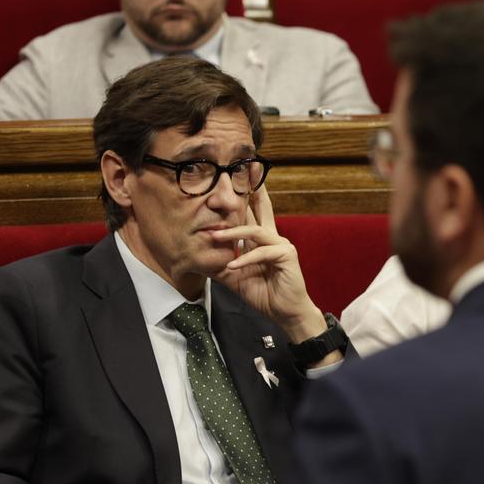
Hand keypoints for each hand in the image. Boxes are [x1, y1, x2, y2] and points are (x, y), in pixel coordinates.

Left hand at [208, 185, 328, 341]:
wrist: (285, 312)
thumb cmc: (263, 293)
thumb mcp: (235, 277)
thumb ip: (220, 264)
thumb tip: (197, 258)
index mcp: (261, 239)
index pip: (251, 213)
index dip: (243, 196)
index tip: (232, 179)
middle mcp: (272, 236)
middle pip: (261, 208)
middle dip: (251, 189)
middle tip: (238, 172)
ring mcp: (281, 244)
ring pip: (255, 231)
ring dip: (233, 233)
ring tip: (214, 237)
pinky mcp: (286, 255)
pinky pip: (262, 253)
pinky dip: (245, 259)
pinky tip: (232, 266)